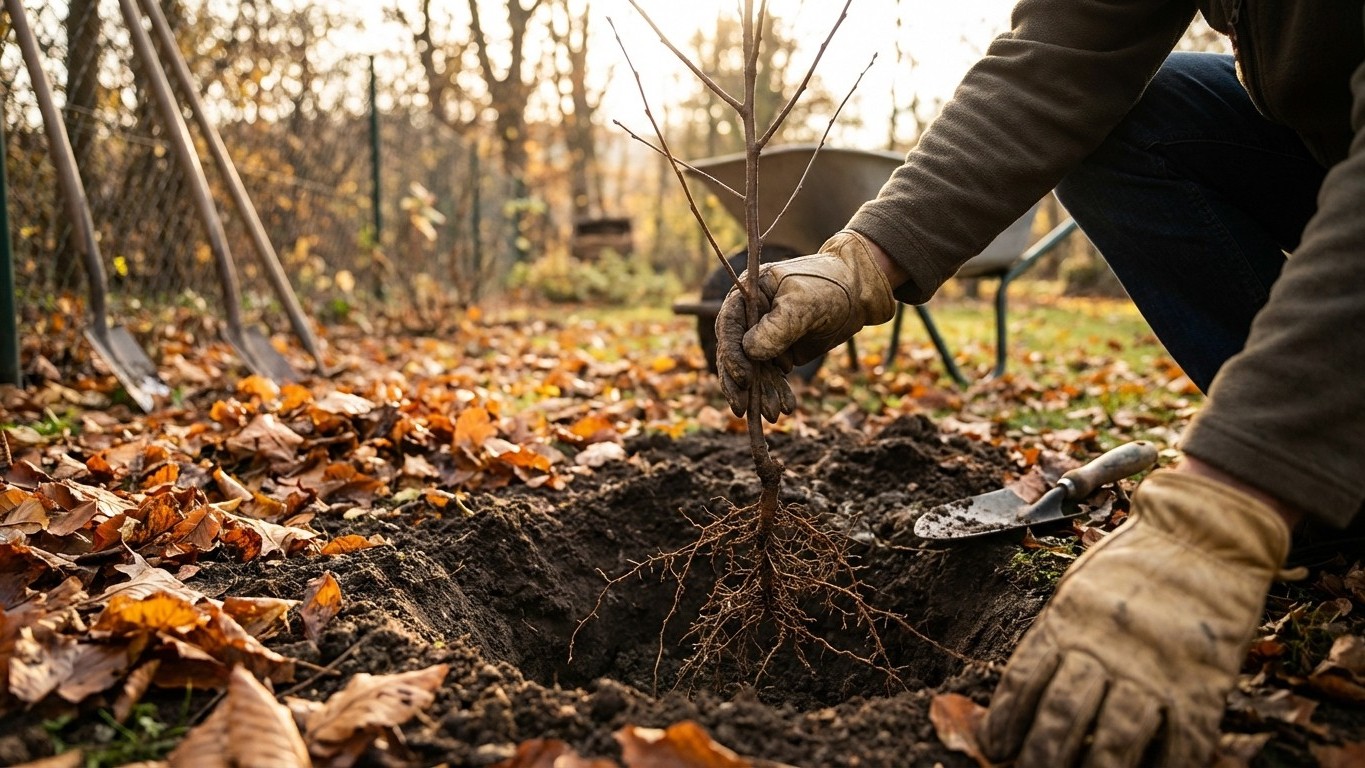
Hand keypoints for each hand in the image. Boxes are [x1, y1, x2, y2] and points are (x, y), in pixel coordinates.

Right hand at [714, 230, 896, 419]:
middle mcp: (749, 317)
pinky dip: (775, 393)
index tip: (744, 379)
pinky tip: (786, 408)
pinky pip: (771, 376)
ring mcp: (762, 336)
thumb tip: (750, 352)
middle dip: (738, 383)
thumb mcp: (804, 303)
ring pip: (753, 370)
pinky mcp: (777, 352)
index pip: (729, 326)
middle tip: (742, 409)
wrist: (857, 294)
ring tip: (774, 415)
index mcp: (747, 294)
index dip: (732, 355)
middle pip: (734, 353)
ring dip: (760, 393)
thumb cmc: (829, 287)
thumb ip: (777, 327)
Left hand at [979, 470, 1290, 766]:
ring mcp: (1153, 670)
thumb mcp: (1078, 591)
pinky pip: (1180, 743)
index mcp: (1067, 622)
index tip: (995, 747)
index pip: (1023, 679)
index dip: (1006, 719)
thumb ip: (1058, 637)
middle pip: (1064, 715)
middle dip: (1043, 753)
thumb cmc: (1134, 564)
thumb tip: (1031, 691)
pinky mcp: (1200, 685)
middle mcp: (1103, 649)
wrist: (1204, 536)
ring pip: (1115, 737)